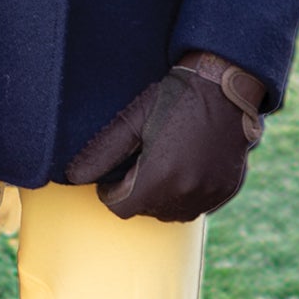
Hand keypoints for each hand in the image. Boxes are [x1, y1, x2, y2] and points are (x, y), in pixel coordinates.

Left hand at [64, 52, 265, 221]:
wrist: (224, 87)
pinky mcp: (225, 192)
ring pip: (171, 212)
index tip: (113, 176)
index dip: (111, 192)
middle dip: (135, 191)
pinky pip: (197, 205)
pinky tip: (184, 166)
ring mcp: (209, 195)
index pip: (121, 208)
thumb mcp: (134, 118)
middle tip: (137, 161)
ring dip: (160, 195)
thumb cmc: (175, 97)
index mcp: (159, 176)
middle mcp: (185, 193)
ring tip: (161, 161)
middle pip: (146, 210)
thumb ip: (103, 152)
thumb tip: (73, 176)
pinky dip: (185, 194)